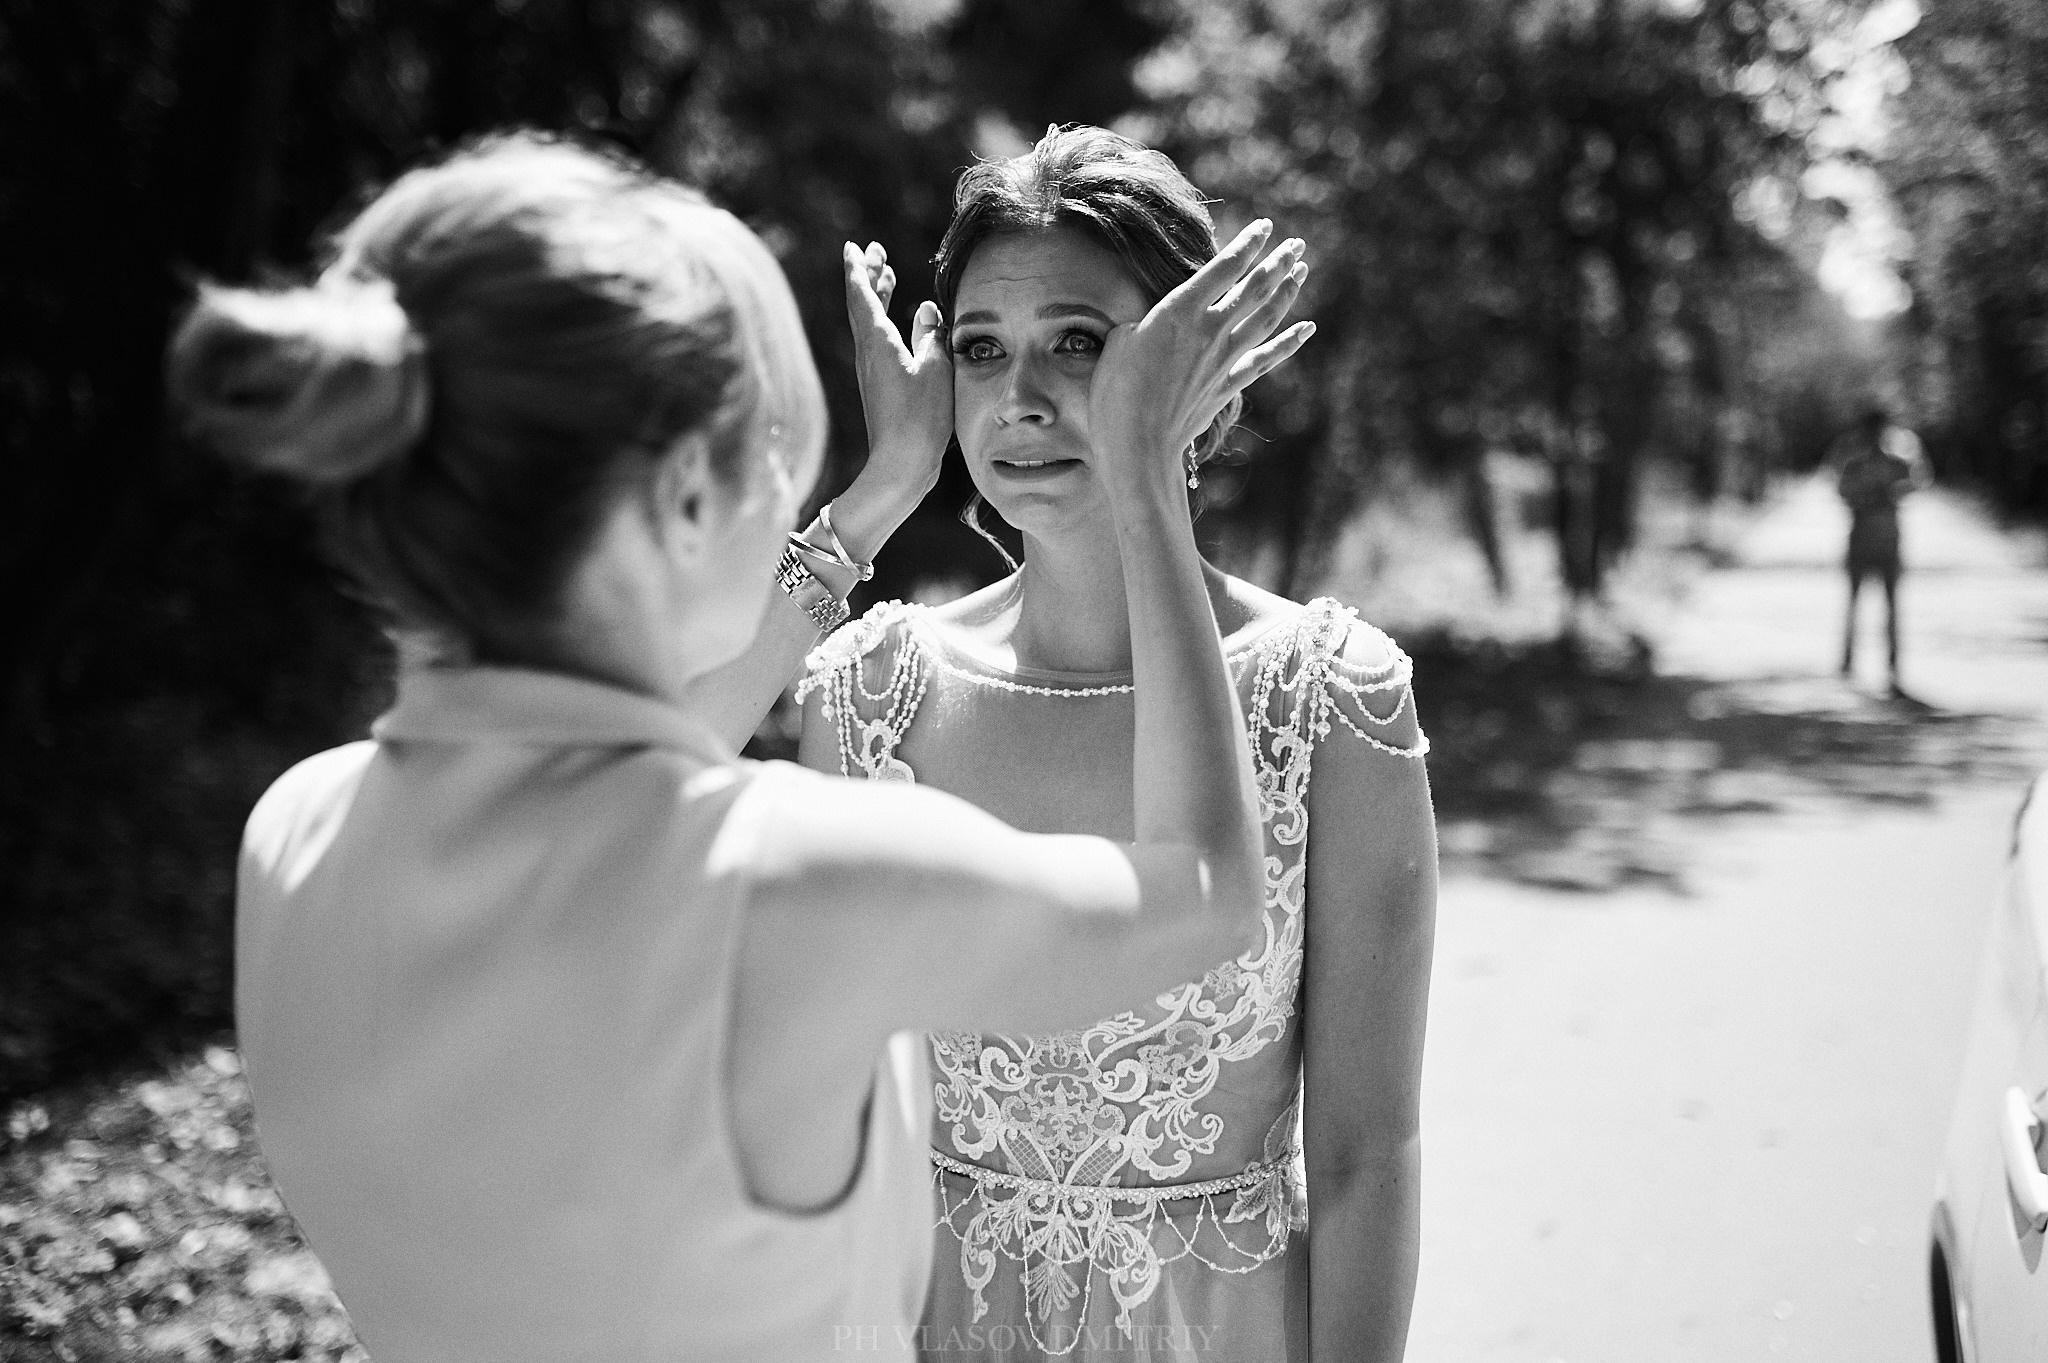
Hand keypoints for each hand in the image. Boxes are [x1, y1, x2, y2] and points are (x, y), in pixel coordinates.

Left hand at [843, 241, 950, 502]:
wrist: (901, 465)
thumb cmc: (920, 418)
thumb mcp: (936, 369)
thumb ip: (932, 335)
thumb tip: (927, 310)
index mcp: (877, 342)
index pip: (861, 294)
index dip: (859, 269)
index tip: (855, 247)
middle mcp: (868, 353)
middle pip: (861, 305)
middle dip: (868, 276)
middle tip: (875, 253)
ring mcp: (872, 371)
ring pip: (869, 323)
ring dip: (876, 297)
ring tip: (886, 276)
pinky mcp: (880, 387)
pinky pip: (878, 342)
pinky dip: (885, 322)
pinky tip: (900, 325)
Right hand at [1088, 220, 1313, 502]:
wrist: (1138, 445)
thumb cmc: (1115, 393)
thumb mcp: (1118, 343)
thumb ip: (1141, 323)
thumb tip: (1150, 324)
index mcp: (1180, 310)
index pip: (1224, 267)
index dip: (1248, 244)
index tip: (1265, 227)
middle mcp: (1211, 329)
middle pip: (1255, 288)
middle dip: (1278, 262)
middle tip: (1297, 244)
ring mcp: (1224, 358)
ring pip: (1266, 317)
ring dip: (1287, 291)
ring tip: (1301, 271)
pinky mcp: (1229, 385)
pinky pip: (1267, 358)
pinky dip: (1290, 341)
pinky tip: (1307, 328)